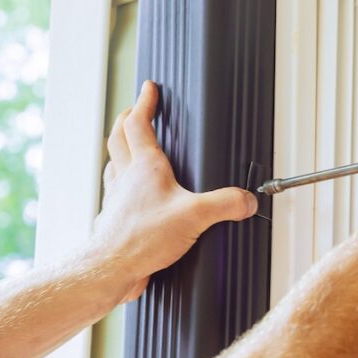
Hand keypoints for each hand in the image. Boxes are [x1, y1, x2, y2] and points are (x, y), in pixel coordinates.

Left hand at [90, 81, 257, 302]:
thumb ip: (225, 204)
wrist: (110, 268)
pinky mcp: (115, 221)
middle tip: (134, 110)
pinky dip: (122, 186)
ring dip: (120, 151)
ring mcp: (117, 199)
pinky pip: (116, 194)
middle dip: (127, 119)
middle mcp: (126, 178)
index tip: (150, 88)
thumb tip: (247, 199)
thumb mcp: (194, 216)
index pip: (138, 123)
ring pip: (114, 164)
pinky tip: (131, 197)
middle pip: (118, 138)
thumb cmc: (141, 238)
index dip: (145, 102)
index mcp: (144, 167)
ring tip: (128, 148)